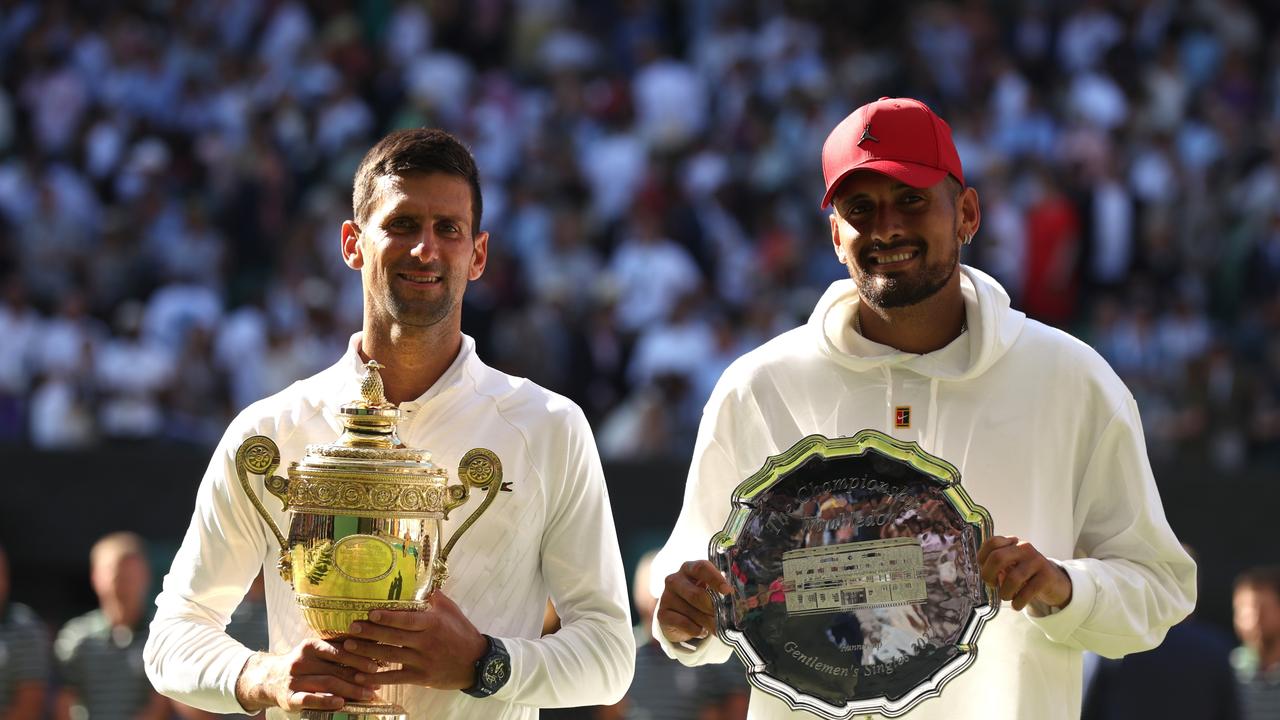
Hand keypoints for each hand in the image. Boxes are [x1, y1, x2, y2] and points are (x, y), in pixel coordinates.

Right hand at [234, 638, 381, 712]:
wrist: (269, 679)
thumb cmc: (303, 665)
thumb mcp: (315, 652)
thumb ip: (337, 649)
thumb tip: (371, 649)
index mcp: (310, 646)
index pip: (338, 651)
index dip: (359, 658)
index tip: (377, 664)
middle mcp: (300, 661)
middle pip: (335, 669)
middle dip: (359, 677)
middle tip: (377, 682)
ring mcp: (294, 680)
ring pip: (326, 684)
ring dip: (350, 690)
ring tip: (367, 694)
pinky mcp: (289, 698)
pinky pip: (309, 699)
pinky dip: (326, 701)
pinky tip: (341, 702)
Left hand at [341, 591, 487, 689]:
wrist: (476, 663)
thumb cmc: (462, 633)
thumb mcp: (452, 611)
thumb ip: (435, 597)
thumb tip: (421, 579)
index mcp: (433, 624)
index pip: (407, 620)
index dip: (387, 618)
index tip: (370, 613)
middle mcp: (426, 642)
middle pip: (393, 637)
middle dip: (370, 633)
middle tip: (352, 628)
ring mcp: (422, 661)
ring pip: (390, 656)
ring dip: (368, 652)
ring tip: (349, 647)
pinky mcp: (420, 677)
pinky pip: (396, 678)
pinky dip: (378, 678)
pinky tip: (362, 676)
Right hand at [656, 560, 731, 644]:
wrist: (680, 618)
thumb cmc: (700, 599)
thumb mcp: (710, 591)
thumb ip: (721, 592)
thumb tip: (738, 601)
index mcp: (689, 568)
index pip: (701, 568)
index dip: (715, 579)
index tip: (728, 591)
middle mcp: (674, 580)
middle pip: (696, 594)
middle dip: (713, 608)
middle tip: (725, 617)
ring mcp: (666, 596)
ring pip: (691, 611)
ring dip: (707, 622)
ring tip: (715, 626)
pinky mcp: (662, 614)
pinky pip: (684, 623)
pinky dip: (697, 630)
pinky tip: (701, 630)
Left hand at [978, 535, 1072, 612]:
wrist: (1055, 583)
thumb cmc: (1027, 575)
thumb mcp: (1012, 566)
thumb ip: (998, 568)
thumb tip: (990, 578)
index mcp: (1013, 544)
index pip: (993, 543)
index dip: (982, 557)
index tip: (984, 570)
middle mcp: (1024, 549)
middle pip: (998, 557)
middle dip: (988, 575)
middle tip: (991, 585)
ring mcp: (1037, 561)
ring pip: (1012, 578)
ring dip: (1004, 593)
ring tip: (1006, 597)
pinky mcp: (1046, 576)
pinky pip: (1026, 592)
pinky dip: (1017, 602)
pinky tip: (1016, 605)